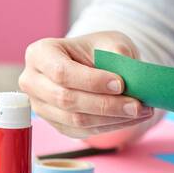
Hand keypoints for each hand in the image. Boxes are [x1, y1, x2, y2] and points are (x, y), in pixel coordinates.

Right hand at [19, 31, 160, 143]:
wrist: (95, 63)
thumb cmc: (99, 48)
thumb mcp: (110, 41)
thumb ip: (118, 54)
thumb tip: (130, 78)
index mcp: (40, 53)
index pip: (61, 72)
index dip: (91, 81)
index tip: (120, 83)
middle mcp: (33, 81)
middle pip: (66, 100)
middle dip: (105, 105)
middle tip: (137, 105)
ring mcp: (41, 106)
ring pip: (75, 120)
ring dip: (111, 119)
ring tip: (141, 112)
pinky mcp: (56, 124)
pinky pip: (82, 132)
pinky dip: (110, 126)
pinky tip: (132, 119)